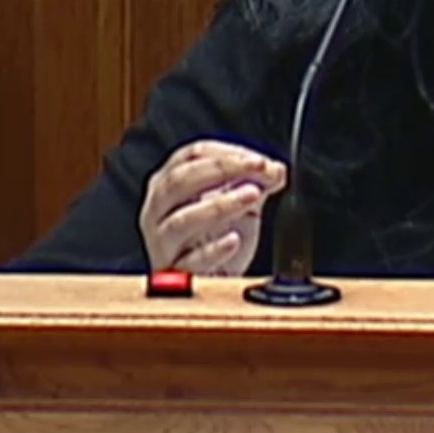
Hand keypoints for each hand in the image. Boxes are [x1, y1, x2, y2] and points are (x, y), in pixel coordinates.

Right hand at [140, 140, 286, 274]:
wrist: (211, 278)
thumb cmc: (215, 236)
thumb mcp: (237, 202)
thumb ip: (256, 181)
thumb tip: (275, 170)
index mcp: (169, 183)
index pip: (191, 156)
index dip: (227, 154)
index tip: (258, 160)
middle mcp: (158, 209)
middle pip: (180, 180)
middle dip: (222, 170)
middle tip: (257, 169)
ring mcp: (163, 241)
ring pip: (182, 220)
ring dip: (220, 205)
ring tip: (253, 195)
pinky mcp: (175, 272)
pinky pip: (191, 260)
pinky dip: (213, 250)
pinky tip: (234, 240)